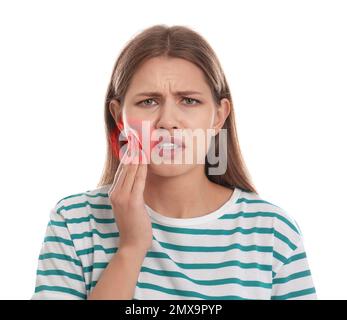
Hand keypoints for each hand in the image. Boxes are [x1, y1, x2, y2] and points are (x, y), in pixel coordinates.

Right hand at [108, 131, 151, 252]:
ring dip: (137, 156)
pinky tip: (145, 159)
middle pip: (124, 167)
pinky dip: (141, 169)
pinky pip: (138, 181)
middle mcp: (115, 193)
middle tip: (137, 136)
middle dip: (131, 151)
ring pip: (130, 171)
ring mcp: (122, 197)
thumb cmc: (133, 224)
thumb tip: (138, 177)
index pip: (121, 170)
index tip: (133, 142)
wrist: (132, 243)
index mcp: (114, 192)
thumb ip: (131, 191)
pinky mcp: (132, 202)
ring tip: (141, 142)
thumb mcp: (129, 205)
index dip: (128, 155)